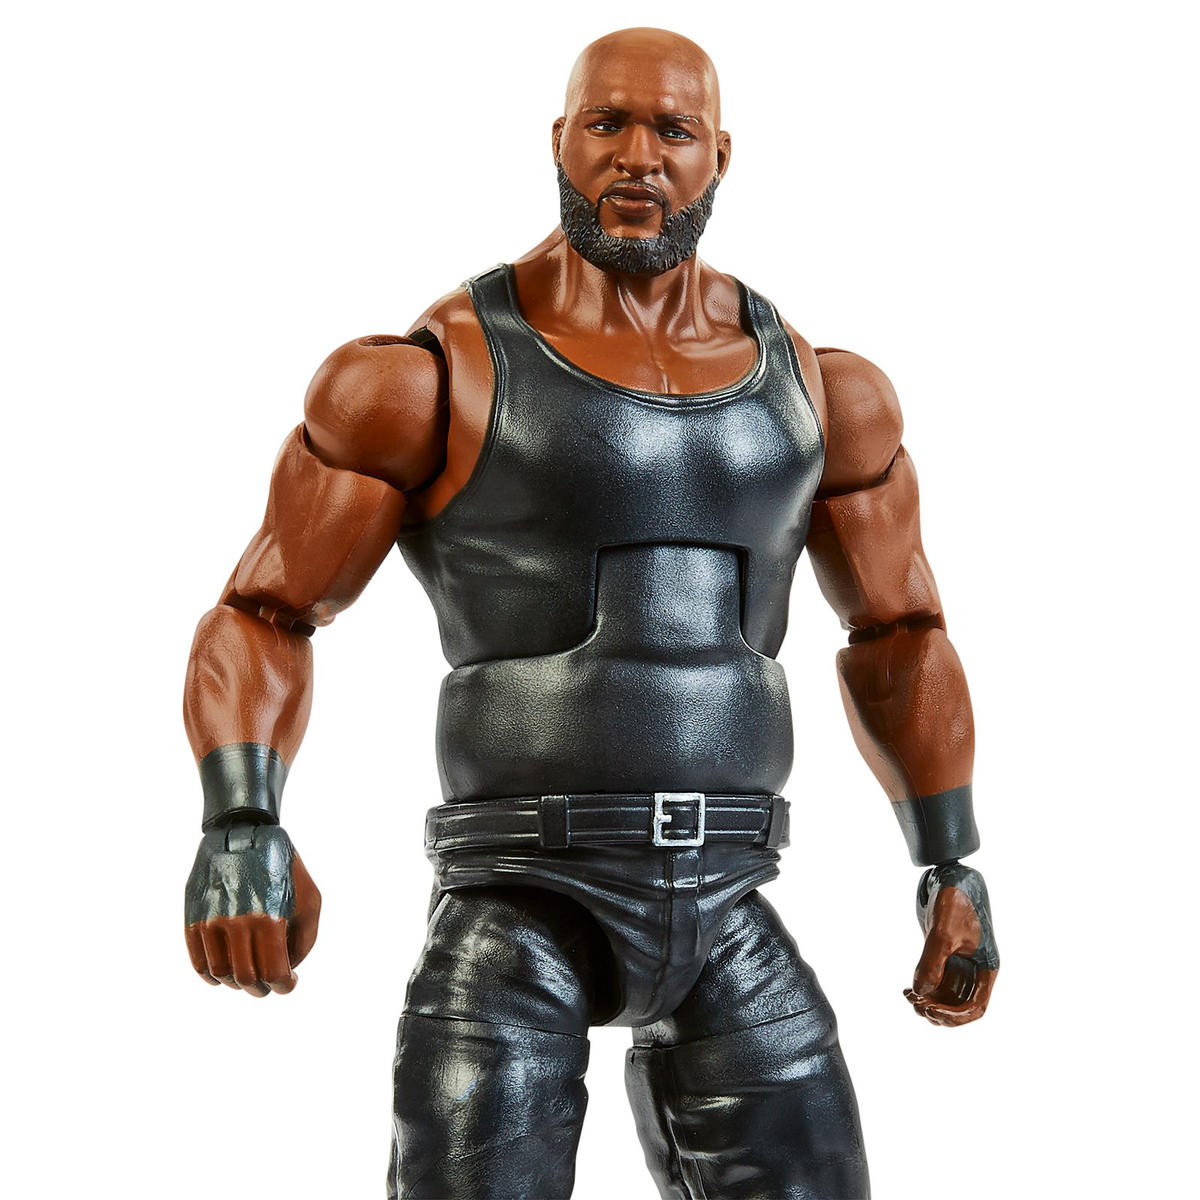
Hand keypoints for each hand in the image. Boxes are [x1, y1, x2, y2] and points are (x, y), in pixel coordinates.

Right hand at [184, 823, 320, 996]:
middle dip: (261, 988)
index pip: (273, 973)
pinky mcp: (193, 917)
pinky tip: (227, 971)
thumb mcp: (309, 898)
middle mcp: (236, 922)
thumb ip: (305, 940)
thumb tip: (289, 970)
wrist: (244, 832)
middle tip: (270, 984)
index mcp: (268, 917)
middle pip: (245, 979)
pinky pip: (199, 962)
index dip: (284, 986)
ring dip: (237, 984)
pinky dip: (214, 975)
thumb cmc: (283, 869)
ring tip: (250, 976)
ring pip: (220, 974)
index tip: (289, 983)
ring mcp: (210, 920)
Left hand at [904, 862, 997, 1026]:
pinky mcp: (943, 952)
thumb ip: (932, 963)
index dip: (955, 1017)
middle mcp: (974, 968)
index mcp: (985, 968)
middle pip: (959, 1006)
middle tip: (916, 1005)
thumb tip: (921, 993)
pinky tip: (907, 988)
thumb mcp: (944, 933)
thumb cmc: (955, 901)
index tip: (931, 1010)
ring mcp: (958, 961)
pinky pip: (936, 980)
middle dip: (939, 1011)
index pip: (975, 1007)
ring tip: (908, 996)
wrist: (948, 874)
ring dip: (928, 1001)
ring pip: (946, 995)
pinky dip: (923, 988)